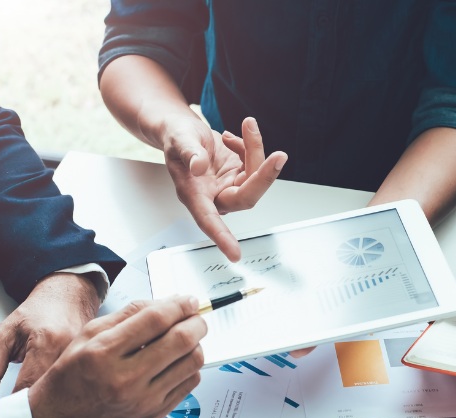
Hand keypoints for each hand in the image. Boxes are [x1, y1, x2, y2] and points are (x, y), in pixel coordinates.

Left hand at [0, 273, 101, 402]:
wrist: (69, 296)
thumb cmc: (39, 312)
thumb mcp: (3, 335)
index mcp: (47, 342)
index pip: (28, 388)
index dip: (15, 407)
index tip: (7, 415)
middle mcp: (72, 351)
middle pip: (52, 396)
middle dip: (35, 409)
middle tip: (23, 412)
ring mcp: (89, 358)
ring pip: (68, 396)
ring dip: (53, 403)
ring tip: (43, 402)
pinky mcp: (98, 364)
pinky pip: (80, 389)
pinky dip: (67, 396)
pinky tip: (61, 394)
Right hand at [28, 296, 206, 417]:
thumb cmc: (69, 379)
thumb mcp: (86, 336)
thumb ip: (127, 315)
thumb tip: (166, 302)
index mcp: (104, 352)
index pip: (155, 320)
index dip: (179, 305)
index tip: (188, 301)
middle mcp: (125, 378)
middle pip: (181, 340)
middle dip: (196, 323)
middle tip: (196, 318)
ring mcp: (142, 400)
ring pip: (191, 363)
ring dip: (196, 345)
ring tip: (188, 340)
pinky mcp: (153, 416)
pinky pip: (188, 385)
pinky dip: (190, 368)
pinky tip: (178, 363)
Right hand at [161, 115, 286, 261]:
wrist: (183, 129)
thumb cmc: (176, 138)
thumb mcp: (179, 138)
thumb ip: (189, 153)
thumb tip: (198, 166)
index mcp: (194, 194)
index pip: (209, 221)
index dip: (221, 238)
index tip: (234, 254)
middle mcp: (214, 195)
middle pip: (246, 196)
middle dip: (264, 176)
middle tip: (279, 156)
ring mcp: (230, 185)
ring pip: (256, 176)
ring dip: (256, 150)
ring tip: (247, 126)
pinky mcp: (241, 175)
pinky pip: (256, 164)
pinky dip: (251, 146)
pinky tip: (232, 138)